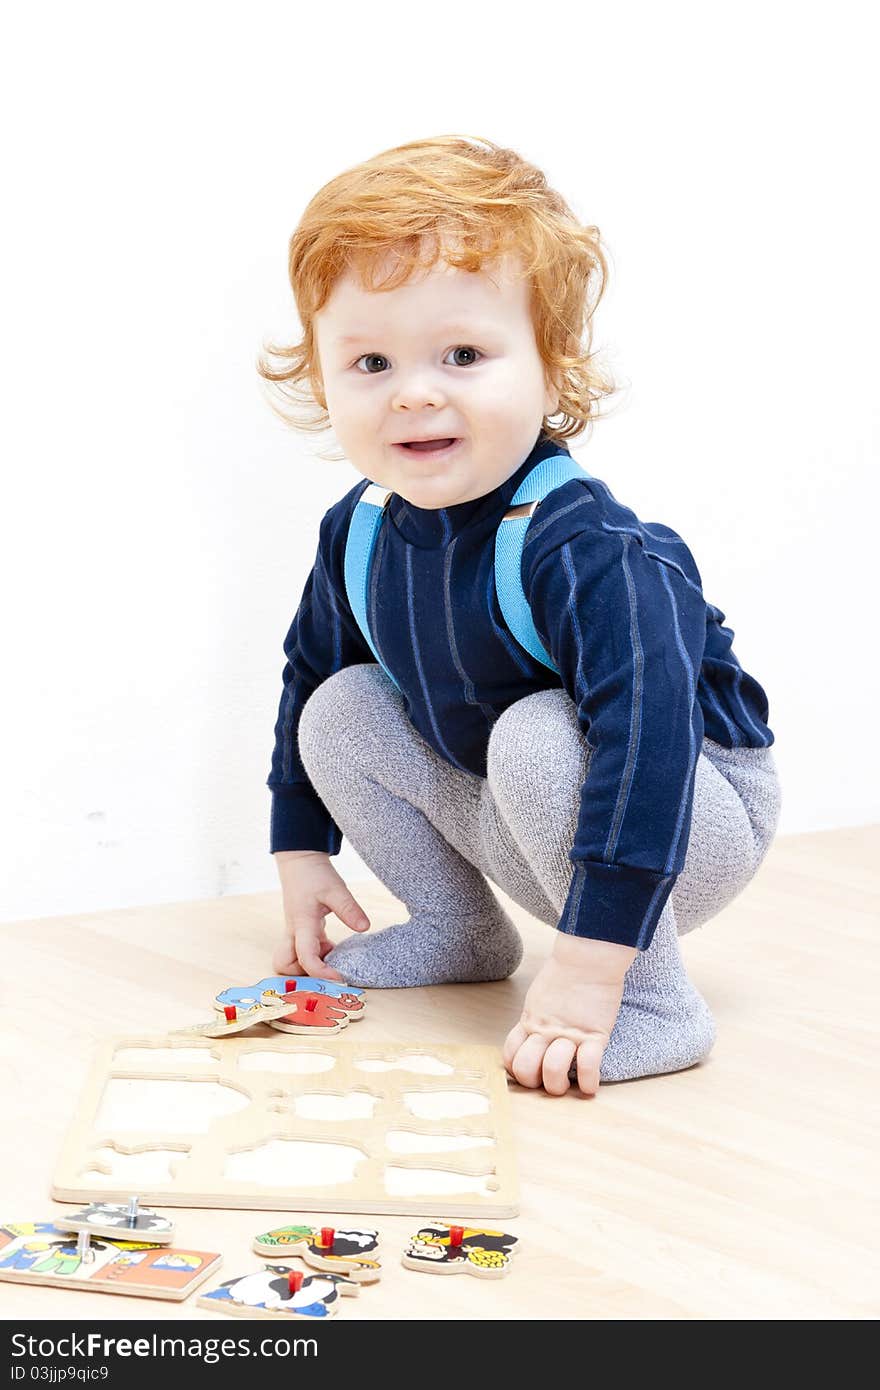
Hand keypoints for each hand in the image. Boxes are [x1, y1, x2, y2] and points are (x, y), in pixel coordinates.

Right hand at [272, 850, 370, 980]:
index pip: (305, 957)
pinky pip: (306, 950)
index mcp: (301, 924)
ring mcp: (296, 932)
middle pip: (284, 964)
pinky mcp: (303, 929)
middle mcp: (294, 932)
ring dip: (312, 963)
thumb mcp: (336, 889)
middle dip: (303, 972)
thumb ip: (349, 909)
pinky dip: (318, 954)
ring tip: (334, 952)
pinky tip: (333, 946)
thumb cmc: (314, 874)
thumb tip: (365, 928)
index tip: (339, 978)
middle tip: (329, 966)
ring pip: (292, 959)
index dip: (320, 972)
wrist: (300, 860)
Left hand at [502, 935, 635, 1096]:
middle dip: (535, 1083)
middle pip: (527, 1069)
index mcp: (530, 1021)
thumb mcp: (538, 997)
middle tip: (547, 1082)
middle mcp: (545, 1031)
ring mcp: (570, 1034)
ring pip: (554, 1071)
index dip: (516, 1070)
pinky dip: (588, 1083)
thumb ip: (534, 1019)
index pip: (510, 1055)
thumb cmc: (565, 973)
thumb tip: (533, 1036)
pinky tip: (590, 1086)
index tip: (529, 1073)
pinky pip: (588, 1066)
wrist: (588, 956)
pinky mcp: (595, 1034)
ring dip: (560, 1085)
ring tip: (569, 1085)